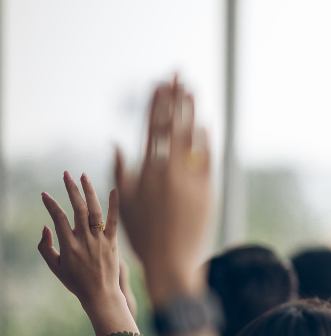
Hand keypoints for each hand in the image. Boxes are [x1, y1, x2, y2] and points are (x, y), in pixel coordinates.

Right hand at [39, 172, 122, 311]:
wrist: (101, 295)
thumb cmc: (76, 282)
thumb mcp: (55, 267)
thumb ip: (45, 247)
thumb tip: (45, 226)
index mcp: (69, 245)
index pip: (59, 218)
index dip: (51, 204)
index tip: (45, 194)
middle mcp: (85, 240)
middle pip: (78, 209)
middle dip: (71, 189)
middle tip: (66, 174)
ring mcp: (100, 240)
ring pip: (95, 211)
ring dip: (89, 191)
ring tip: (83, 176)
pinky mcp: (113, 243)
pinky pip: (114, 222)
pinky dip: (114, 205)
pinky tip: (114, 190)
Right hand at [116, 79, 211, 306]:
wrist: (171, 260)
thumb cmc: (143, 235)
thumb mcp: (125, 201)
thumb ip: (122, 170)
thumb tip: (118, 142)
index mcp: (146, 171)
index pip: (151, 127)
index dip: (155, 103)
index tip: (158, 83)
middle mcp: (168, 171)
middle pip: (173, 125)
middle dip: (175, 97)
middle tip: (179, 74)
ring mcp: (190, 179)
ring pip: (192, 138)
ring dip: (192, 112)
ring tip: (193, 90)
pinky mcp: (208, 190)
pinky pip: (208, 158)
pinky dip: (206, 140)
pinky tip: (206, 123)